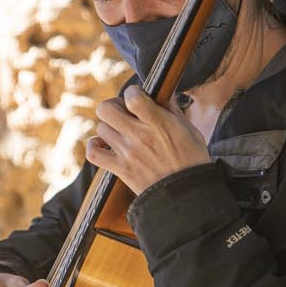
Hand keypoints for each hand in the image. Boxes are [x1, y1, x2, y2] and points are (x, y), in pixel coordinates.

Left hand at [85, 85, 210, 192]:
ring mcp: (127, 153)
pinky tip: (104, 145)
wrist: (188, 194)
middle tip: (125, 113)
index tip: (138, 97)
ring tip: (121, 133)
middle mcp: (139, 136)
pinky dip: (94, 147)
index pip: (132, 97)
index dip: (132, 92)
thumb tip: (161, 94)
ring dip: (109, 127)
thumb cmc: (192, 159)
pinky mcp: (120, 169)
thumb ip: (171, 109)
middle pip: (106, 109)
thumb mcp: (188, 128)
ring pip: (101, 128)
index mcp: (158, 123)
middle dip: (114, 107)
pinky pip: (93, 154)